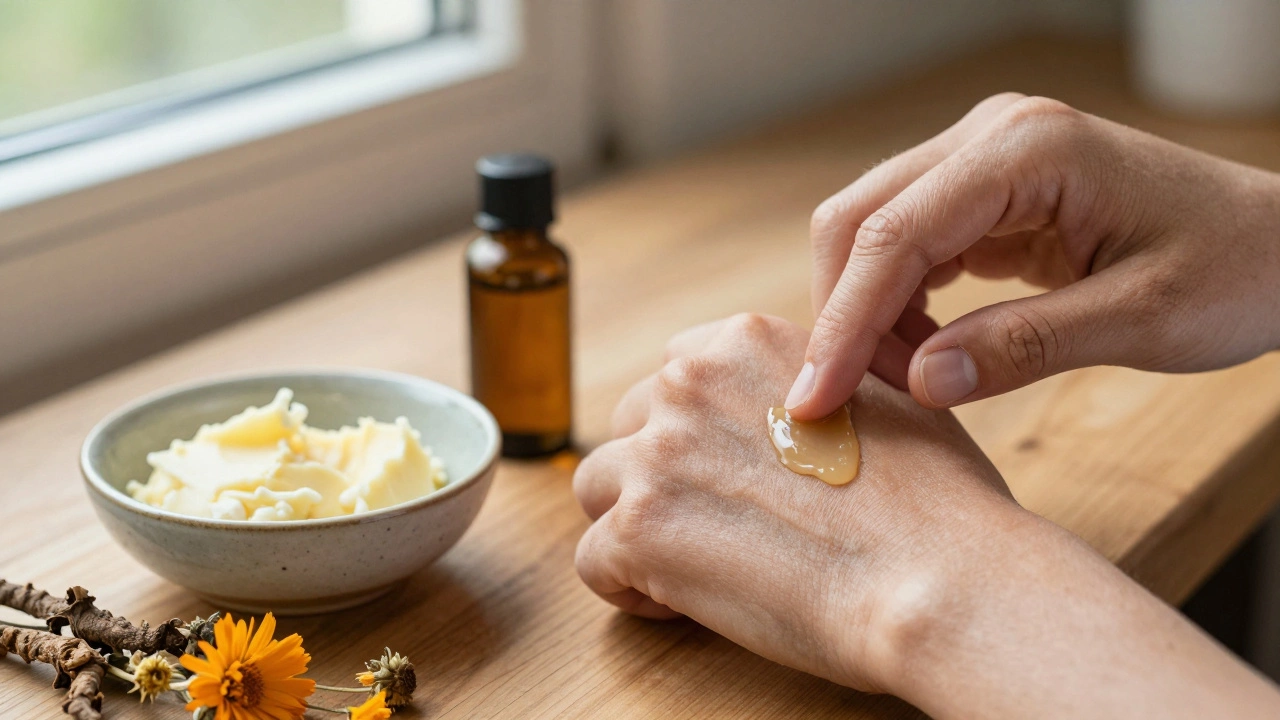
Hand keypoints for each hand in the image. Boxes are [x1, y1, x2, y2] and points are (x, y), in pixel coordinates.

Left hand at [572, 313, 1024, 692]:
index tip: (729, 472)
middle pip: (632, 429)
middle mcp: (689, 384)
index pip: (677, 376)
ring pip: (597, 487)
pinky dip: (629, 587)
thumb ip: (823, 369)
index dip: (698, 432)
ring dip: (635, 525)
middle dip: (663, 477)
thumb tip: (807, 386)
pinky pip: (592, 560)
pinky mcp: (640, 529)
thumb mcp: (886, 391)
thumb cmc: (935, 501)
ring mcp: (657, 454)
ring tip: (693, 566)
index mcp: (744, 342)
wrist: (938, 576)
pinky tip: (683, 603)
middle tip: (718, 527)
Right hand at [788, 92, 1279, 418]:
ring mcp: (986, 157)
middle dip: (842, 316)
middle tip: (853, 402)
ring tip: (900, 383)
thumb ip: (1025, 346)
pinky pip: (910, 244)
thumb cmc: (1237, 271)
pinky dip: (897, 303)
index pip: (894, 235)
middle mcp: (992, 135)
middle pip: (860, 221)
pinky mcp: (988, 190)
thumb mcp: (1143, 320)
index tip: (815, 400)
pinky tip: (922, 351)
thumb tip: (917, 384)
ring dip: (865, 312)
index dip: (843, 323)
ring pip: (873, 232)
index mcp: (1028, 148)